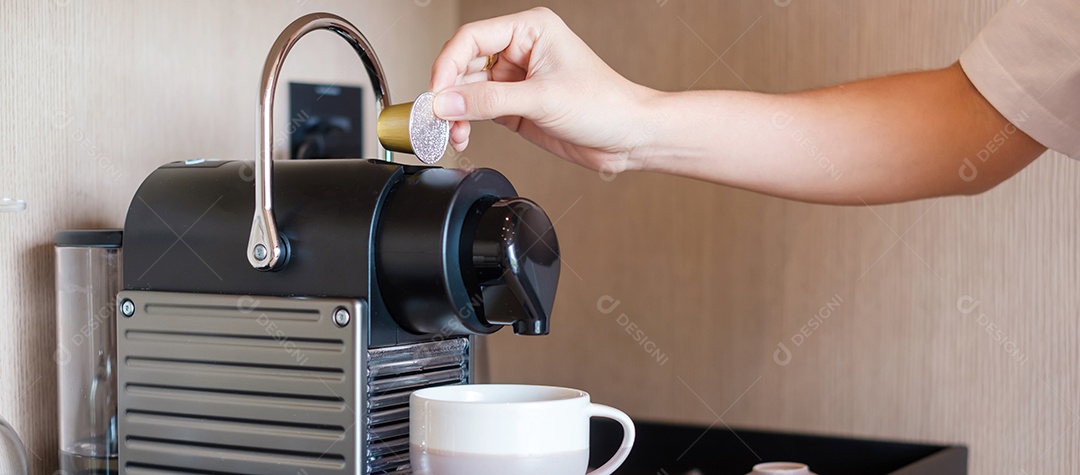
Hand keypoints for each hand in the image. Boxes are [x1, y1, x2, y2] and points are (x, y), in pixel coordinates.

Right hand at [430, 7, 655, 173]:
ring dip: (455, 112)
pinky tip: (463, 135)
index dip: (447, 64)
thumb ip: (489, 101)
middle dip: (449, 93)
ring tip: (452, 132)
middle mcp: (520, 50)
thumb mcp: (542, 99)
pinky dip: (466, 122)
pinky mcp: (515, 106)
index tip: (436, 93)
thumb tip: (445, 102)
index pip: (471, 38)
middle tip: (437, 118)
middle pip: (464, 64)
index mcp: (530, 30)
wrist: (628, 137)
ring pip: (468, 90)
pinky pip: (479, 110)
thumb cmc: (604, 104)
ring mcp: (516, 79)